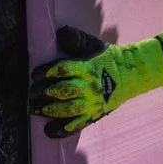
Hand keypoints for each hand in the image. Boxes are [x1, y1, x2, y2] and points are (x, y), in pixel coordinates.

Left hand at [29, 26, 162, 138]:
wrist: (132, 76)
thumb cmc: (108, 59)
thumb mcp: (94, 45)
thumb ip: (76, 39)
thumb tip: (60, 33)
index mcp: (88, 67)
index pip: (63, 69)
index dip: (46, 72)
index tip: (34, 75)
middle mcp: (89, 86)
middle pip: (62, 91)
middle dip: (42, 92)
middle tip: (30, 92)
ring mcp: (92, 103)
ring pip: (67, 109)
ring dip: (48, 110)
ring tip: (33, 109)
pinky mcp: (94, 115)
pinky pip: (77, 125)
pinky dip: (62, 130)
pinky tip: (48, 130)